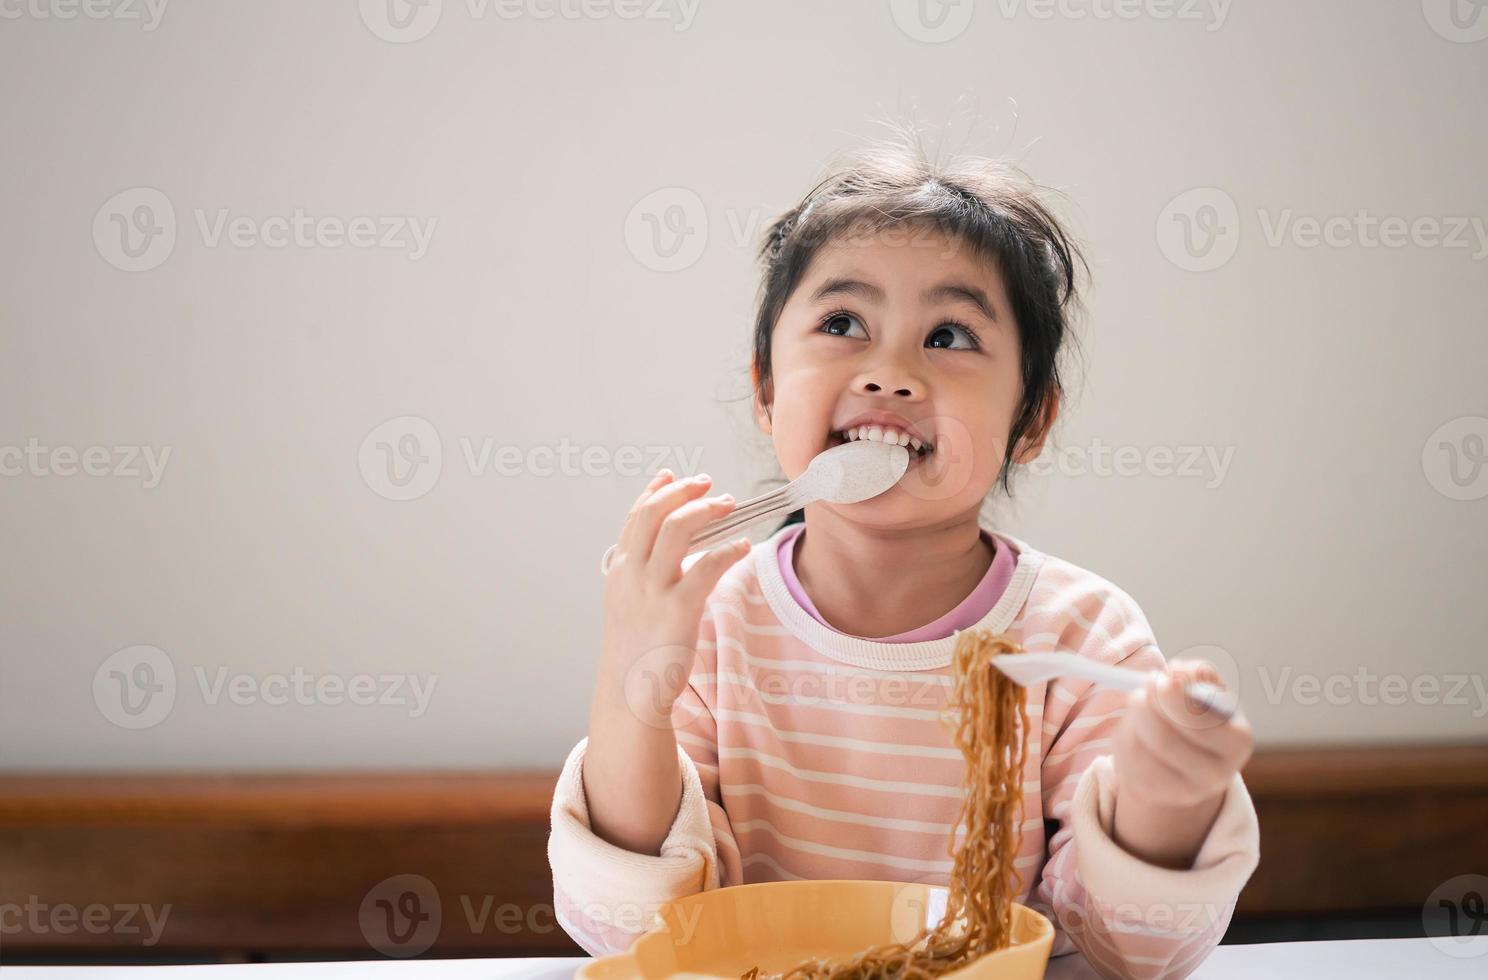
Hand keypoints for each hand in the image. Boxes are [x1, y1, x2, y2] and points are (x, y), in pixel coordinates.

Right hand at [597, 469, 752, 728]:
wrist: (631, 692)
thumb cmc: (637, 646)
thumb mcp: (627, 602)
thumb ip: (640, 569)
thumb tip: (665, 540)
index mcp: (618, 570)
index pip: (635, 517)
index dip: (654, 491)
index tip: (671, 475)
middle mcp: (632, 575)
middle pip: (655, 514)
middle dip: (683, 492)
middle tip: (708, 485)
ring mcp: (653, 592)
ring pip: (677, 530)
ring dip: (706, 511)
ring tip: (728, 506)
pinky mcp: (678, 610)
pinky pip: (707, 566)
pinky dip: (728, 549)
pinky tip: (742, 545)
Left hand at [1109, 659, 1253, 867]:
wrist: (1186, 753)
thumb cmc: (1198, 712)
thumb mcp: (1205, 688)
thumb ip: (1196, 674)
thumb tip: (1175, 672)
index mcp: (1237, 742)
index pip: (1204, 724)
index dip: (1177, 700)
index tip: (1163, 678)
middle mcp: (1217, 775)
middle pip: (1165, 741)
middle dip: (1146, 707)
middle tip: (1141, 689)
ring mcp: (1185, 791)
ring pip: (1142, 748)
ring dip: (1134, 718)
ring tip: (1140, 702)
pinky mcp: (1155, 793)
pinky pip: (1128, 760)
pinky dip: (1126, 735)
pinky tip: (1137, 729)